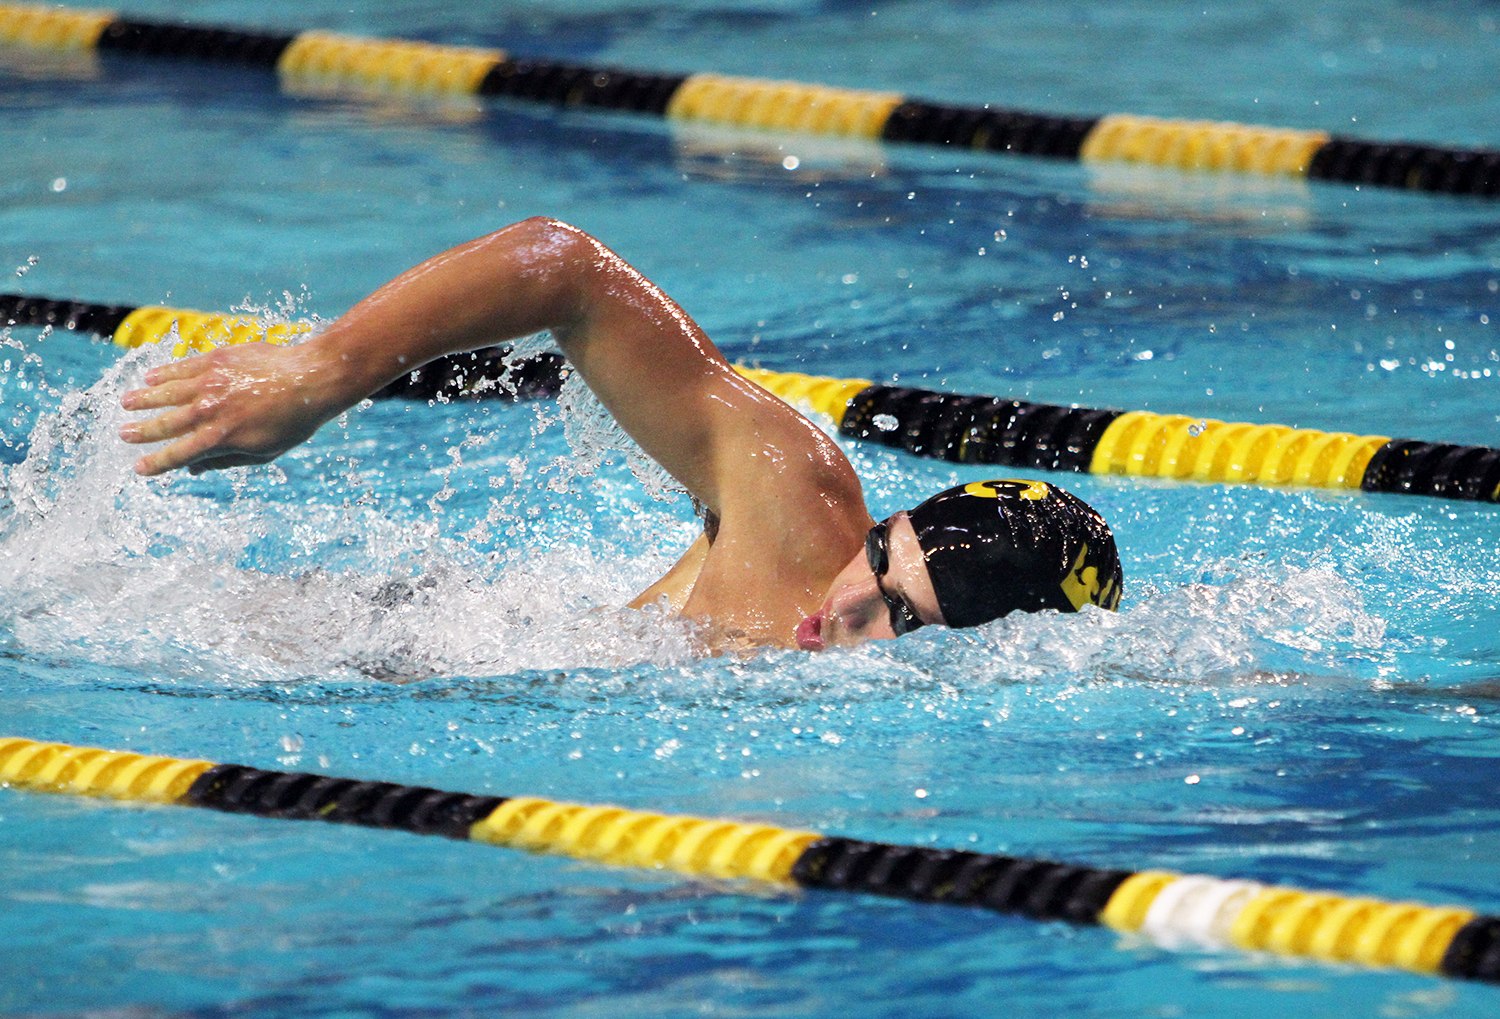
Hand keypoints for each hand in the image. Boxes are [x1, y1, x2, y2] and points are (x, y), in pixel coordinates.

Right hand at [119, 342, 344, 475]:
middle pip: (165, 424)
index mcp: (220, 438)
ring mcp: (210, 383)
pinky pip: (181, 367)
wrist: (310, 379)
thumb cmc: (292, 421)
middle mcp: (209, 411)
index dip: (157, 463)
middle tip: (123, 434)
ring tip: (126, 402)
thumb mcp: (264, 452)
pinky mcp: (216, 360)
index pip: (179, 454)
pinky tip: (150, 377)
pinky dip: (163, 373)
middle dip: (141, 431)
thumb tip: (193, 469)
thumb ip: (225, 460)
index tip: (139, 468)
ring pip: (166, 392)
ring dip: (144, 399)